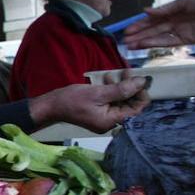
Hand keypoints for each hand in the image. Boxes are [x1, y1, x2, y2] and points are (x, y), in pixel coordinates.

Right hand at [30, 71, 150, 132]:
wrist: (51, 106)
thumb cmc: (72, 100)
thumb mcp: (99, 93)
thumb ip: (122, 89)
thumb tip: (142, 82)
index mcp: (112, 121)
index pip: (137, 110)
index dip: (141, 94)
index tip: (140, 80)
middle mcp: (111, 122)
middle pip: (130, 105)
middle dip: (131, 88)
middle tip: (128, 72)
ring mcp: (104, 118)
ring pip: (121, 101)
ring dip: (121, 86)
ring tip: (119, 72)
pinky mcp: (99, 112)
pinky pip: (111, 102)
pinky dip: (112, 90)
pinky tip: (108, 79)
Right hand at [123, 0, 194, 47]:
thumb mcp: (183, 1)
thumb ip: (164, 9)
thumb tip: (145, 11)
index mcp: (172, 12)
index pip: (152, 20)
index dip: (139, 25)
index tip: (127, 30)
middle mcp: (174, 23)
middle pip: (153, 30)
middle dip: (138, 35)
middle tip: (124, 40)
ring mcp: (180, 32)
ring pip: (158, 38)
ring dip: (144, 41)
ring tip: (130, 45)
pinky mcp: (187, 39)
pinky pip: (168, 42)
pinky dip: (156, 43)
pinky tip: (145, 44)